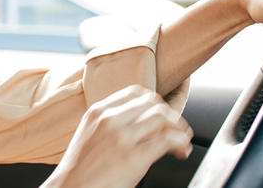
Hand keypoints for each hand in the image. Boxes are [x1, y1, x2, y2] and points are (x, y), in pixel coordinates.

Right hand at [43, 86, 192, 187]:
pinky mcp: (133, 157)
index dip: (155, 102)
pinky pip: (167, 141)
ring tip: (182, 140)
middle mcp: (109, 120)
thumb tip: (139, 121)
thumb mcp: (90, 135)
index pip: (135, 93)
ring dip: (179, 128)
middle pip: (152, 103)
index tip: (162, 113)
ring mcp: (122, 138)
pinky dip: (180, 144)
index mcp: (97, 112)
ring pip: (162, 118)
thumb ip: (110, 123)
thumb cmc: (80, 169)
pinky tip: (181, 151)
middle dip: (170, 115)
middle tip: (176, 128)